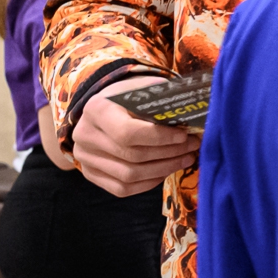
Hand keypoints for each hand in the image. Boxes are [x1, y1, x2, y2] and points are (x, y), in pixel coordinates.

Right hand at [71, 75, 199, 196]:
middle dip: (169, 154)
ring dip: (163, 169)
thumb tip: (193, 113)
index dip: (160, 138)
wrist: (104, 107)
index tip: (184, 135)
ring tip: (185, 158)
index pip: (128, 132)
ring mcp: (85, 158)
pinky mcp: (90, 174)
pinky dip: (149, 182)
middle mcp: (84, 135)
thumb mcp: (144, 89)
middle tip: (192, 147)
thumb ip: (163, 100)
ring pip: (129, 176)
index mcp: (97, 109)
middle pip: (132, 156)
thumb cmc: (129, 97)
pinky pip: (122, 188)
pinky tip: (166, 170)